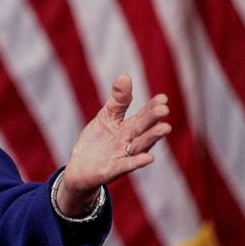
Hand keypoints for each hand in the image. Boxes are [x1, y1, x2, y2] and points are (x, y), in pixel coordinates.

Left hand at [58, 73, 170, 216]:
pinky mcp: (113, 170)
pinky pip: (126, 166)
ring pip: (140, 146)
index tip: (163, 98)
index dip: (152, 107)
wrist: (80, 168)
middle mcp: (130, 142)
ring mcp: (123, 156)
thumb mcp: (106, 116)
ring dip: (151, 138)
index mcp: (128, 128)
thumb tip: (126, 75)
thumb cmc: (97, 141)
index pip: (143, 116)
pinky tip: (148, 158)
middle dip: (153, 120)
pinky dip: (136, 162)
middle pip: (143, 129)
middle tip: (164, 110)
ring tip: (165, 128)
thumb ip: (118, 100)